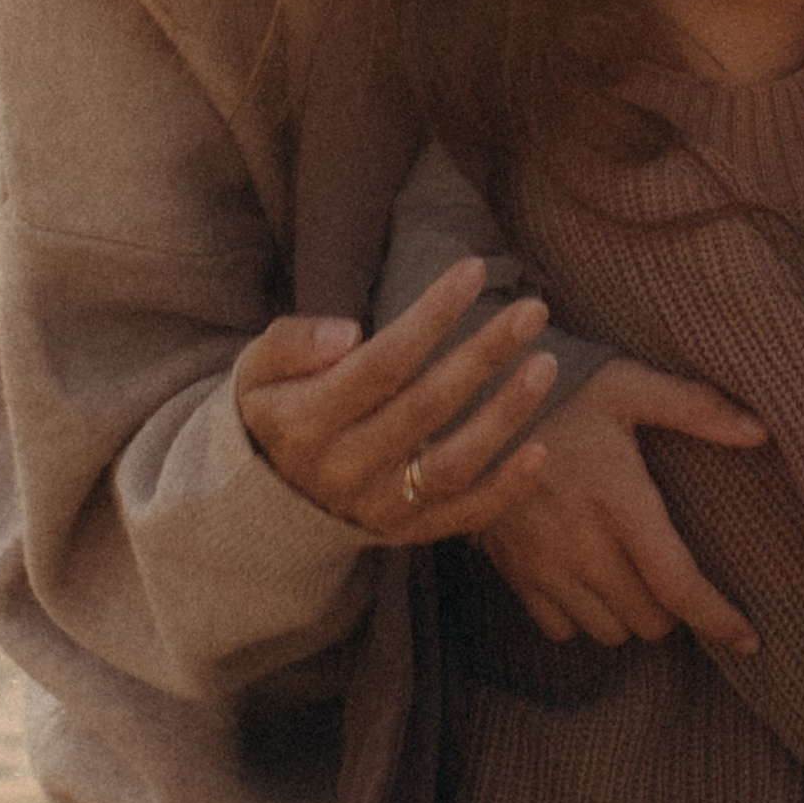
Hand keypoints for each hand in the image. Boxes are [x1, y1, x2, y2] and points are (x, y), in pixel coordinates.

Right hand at [234, 258, 558, 547]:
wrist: (266, 499)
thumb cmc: (276, 407)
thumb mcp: (257, 368)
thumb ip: (292, 344)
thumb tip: (347, 333)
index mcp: (305, 423)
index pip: (380, 364)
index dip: (430, 317)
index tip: (473, 270)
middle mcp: (343, 470)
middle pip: (426, 408)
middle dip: (484, 355)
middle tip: (533, 309)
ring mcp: (377, 507)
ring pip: (451, 464)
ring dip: (504, 415)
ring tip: (546, 364)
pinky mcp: (405, 532)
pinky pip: (461, 516)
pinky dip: (504, 490)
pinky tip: (542, 450)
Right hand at [480, 356, 770, 653]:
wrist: (468, 405)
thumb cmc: (559, 388)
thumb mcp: (628, 383)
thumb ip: (695, 407)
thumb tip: (760, 431)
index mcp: (620, 501)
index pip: (678, 584)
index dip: (718, 619)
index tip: (749, 639)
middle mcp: (583, 546)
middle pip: (648, 619)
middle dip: (670, 605)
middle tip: (672, 572)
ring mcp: (544, 567)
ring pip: (607, 633)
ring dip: (629, 614)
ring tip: (633, 575)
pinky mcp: (514, 575)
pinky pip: (560, 630)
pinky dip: (583, 617)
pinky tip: (590, 580)